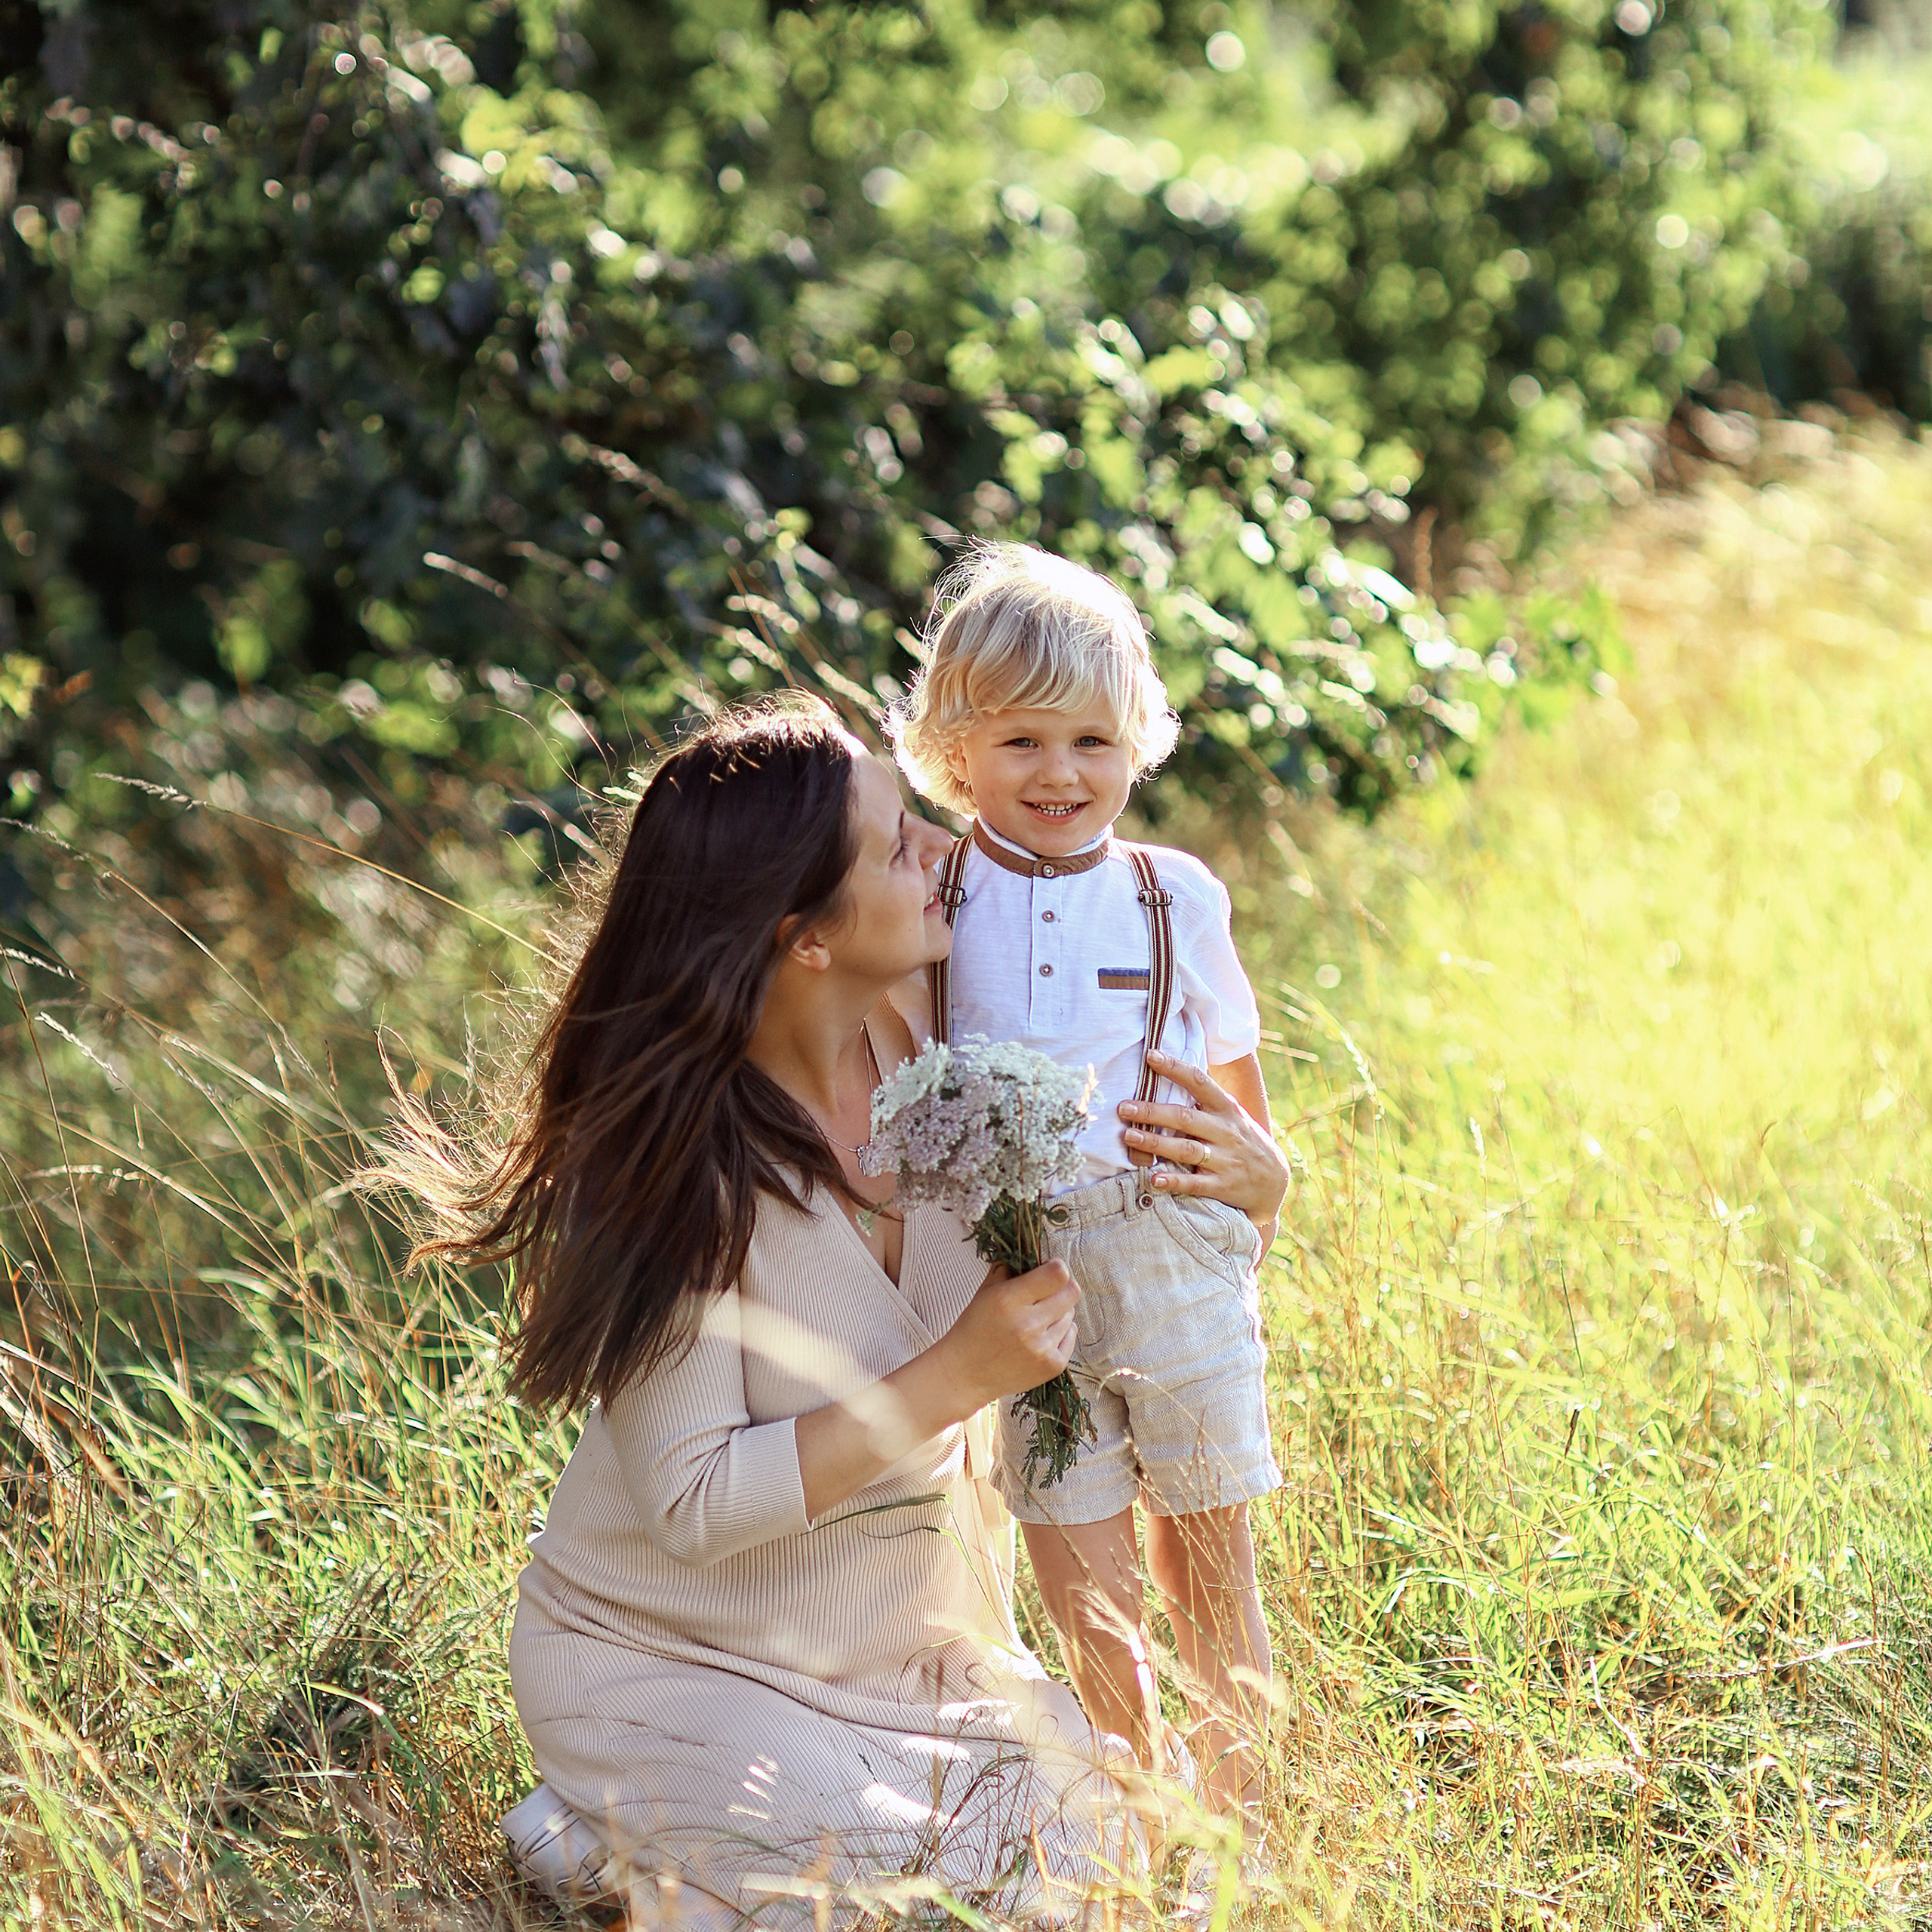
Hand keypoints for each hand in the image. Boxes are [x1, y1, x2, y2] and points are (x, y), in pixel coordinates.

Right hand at [942, 1260, 1079, 1406]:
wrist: (965, 1374)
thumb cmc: (973, 1330)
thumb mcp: (985, 1292)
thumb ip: (1009, 1269)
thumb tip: (1034, 1255)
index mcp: (1009, 1300)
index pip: (1058, 1274)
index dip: (1056, 1268)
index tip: (1049, 1269)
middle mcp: (1028, 1324)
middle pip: (1071, 1292)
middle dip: (1062, 1287)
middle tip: (1047, 1292)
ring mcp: (1042, 1348)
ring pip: (1071, 1315)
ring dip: (1058, 1312)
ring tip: (1036, 1319)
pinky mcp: (1052, 1366)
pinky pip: (1071, 1336)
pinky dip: (1060, 1333)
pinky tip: (1040, 1336)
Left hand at [1117, 1050, 1289, 1235]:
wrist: (1275, 1181)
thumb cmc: (1242, 1140)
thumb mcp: (1232, 1115)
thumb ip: (1206, 1101)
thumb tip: (1169, 1073)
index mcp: (1227, 1110)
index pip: (1200, 1082)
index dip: (1175, 1068)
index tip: (1150, 1056)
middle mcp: (1227, 1132)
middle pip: (1186, 1118)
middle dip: (1153, 1112)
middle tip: (1124, 1108)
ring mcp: (1226, 1160)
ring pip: (1187, 1149)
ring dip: (1156, 1143)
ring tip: (1129, 1137)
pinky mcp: (1223, 1186)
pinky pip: (1196, 1184)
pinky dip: (1174, 1181)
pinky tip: (1153, 1178)